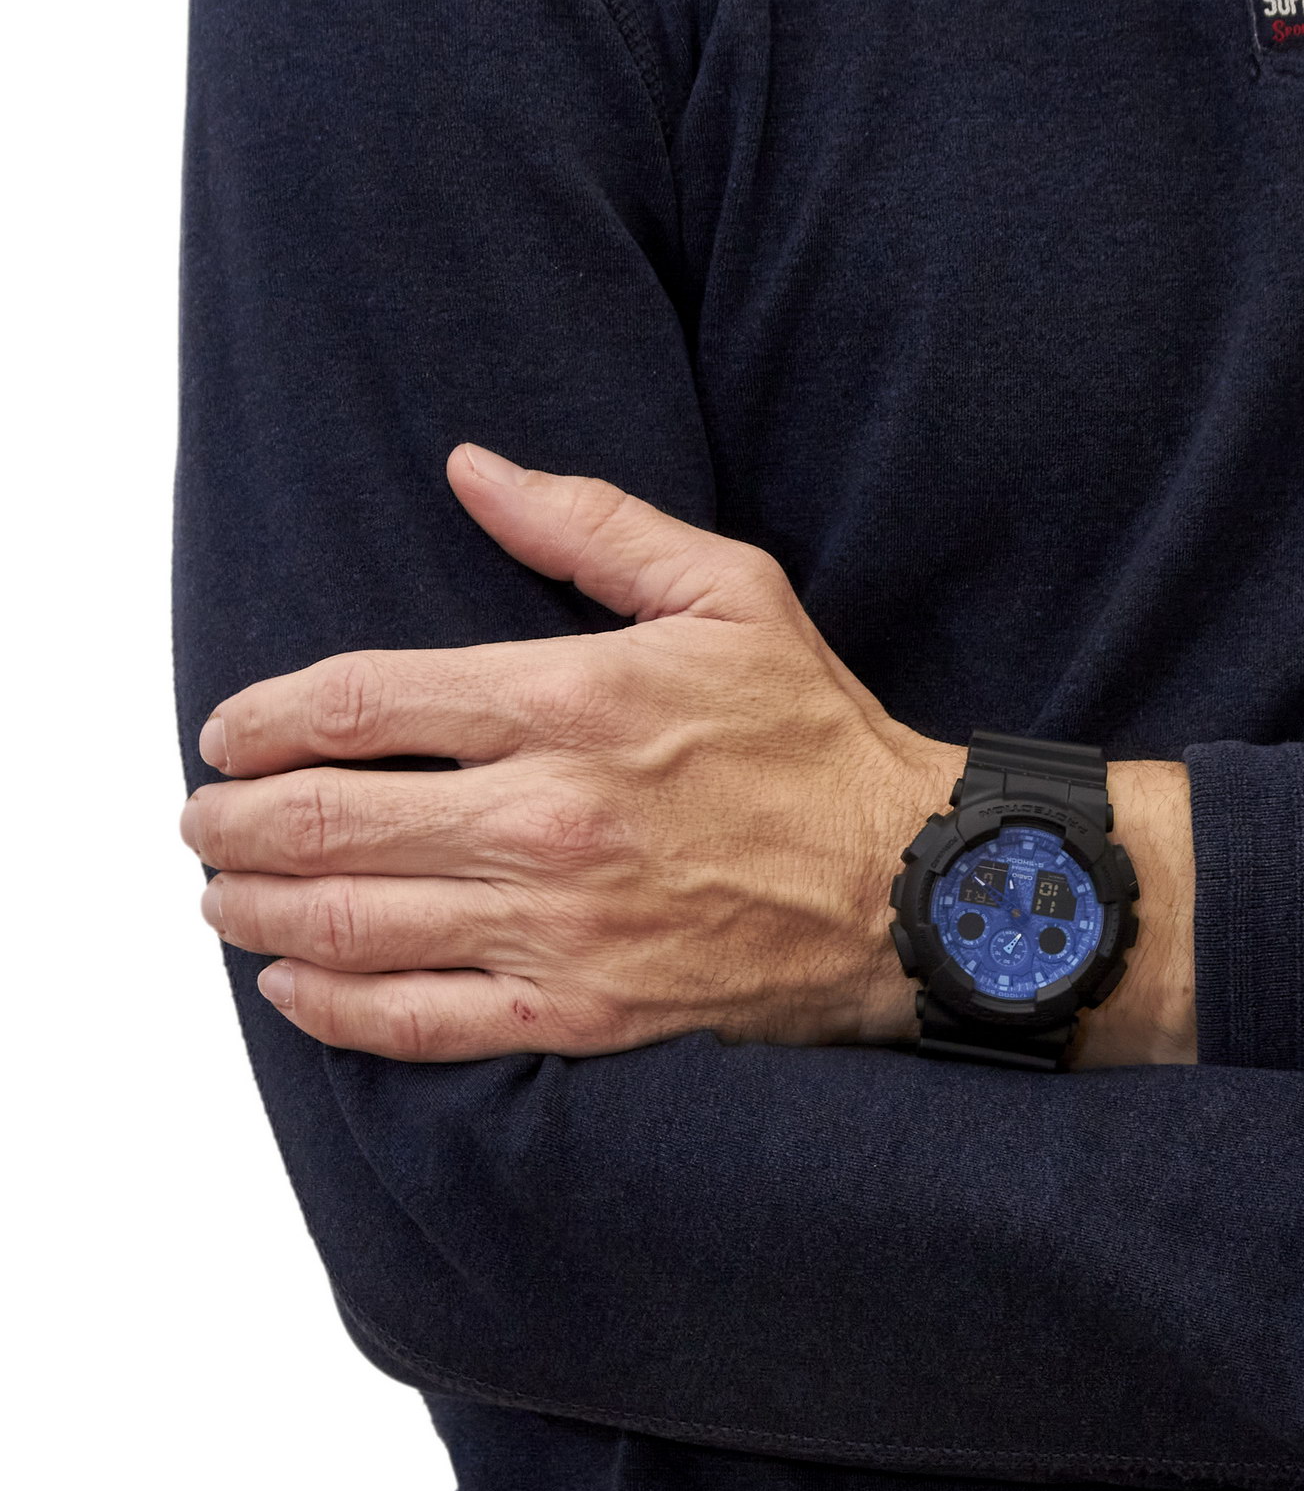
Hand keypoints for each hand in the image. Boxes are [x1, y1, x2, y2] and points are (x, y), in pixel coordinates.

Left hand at [182, 445, 962, 1060]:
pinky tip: (291, 989)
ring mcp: (561, 923)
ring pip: (354, 925)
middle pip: (329, 822)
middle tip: (201, 823)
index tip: (225, 735)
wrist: (916, 888)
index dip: (262, 721)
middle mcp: (549, 816)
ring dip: (259, 913)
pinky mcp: (584, 1011)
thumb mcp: (728, 593)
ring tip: (222, 897)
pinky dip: (335, 1009)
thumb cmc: (818, 740)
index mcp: (572, 700)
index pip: (360, 702)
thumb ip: (587, 525)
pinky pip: (422, 1023)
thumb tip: (470, 468)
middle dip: (235, 824)